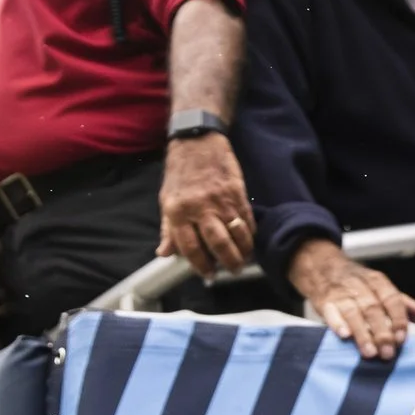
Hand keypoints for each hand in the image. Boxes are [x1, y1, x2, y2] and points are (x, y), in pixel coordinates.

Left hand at [157, 133, 253, 275]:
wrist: (198, 141)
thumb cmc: (180, 172)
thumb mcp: (167, 199)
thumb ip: (168, 229)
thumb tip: (165, 253)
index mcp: (177, 211)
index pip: (190, 247)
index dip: (200, 265)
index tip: (208, 273)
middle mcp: (199, 207)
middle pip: (217, 244)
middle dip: (228, 262)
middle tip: (232, 270)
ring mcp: (220, 199)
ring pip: (236, 234)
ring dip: (243, 250)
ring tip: (244, 258)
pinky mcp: (236, 191)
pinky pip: (246, 218)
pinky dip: (250, 232)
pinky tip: (249, 239)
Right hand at [288, 238, 414, 360]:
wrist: (322, 266)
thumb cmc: (356, 283)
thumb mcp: (381, 289)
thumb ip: (404, 305)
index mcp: (377, 282)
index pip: (392, 299)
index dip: (398, 319)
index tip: (402, 338)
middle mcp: (360, 286)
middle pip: (373, 309)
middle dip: (382, 332)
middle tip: (388, 353)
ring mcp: (341, 293)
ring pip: (353, 312)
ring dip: (362, 333)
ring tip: (370, 353)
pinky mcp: (324, 301)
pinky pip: (330, 311)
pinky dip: (337, 323)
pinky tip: (344, 336)